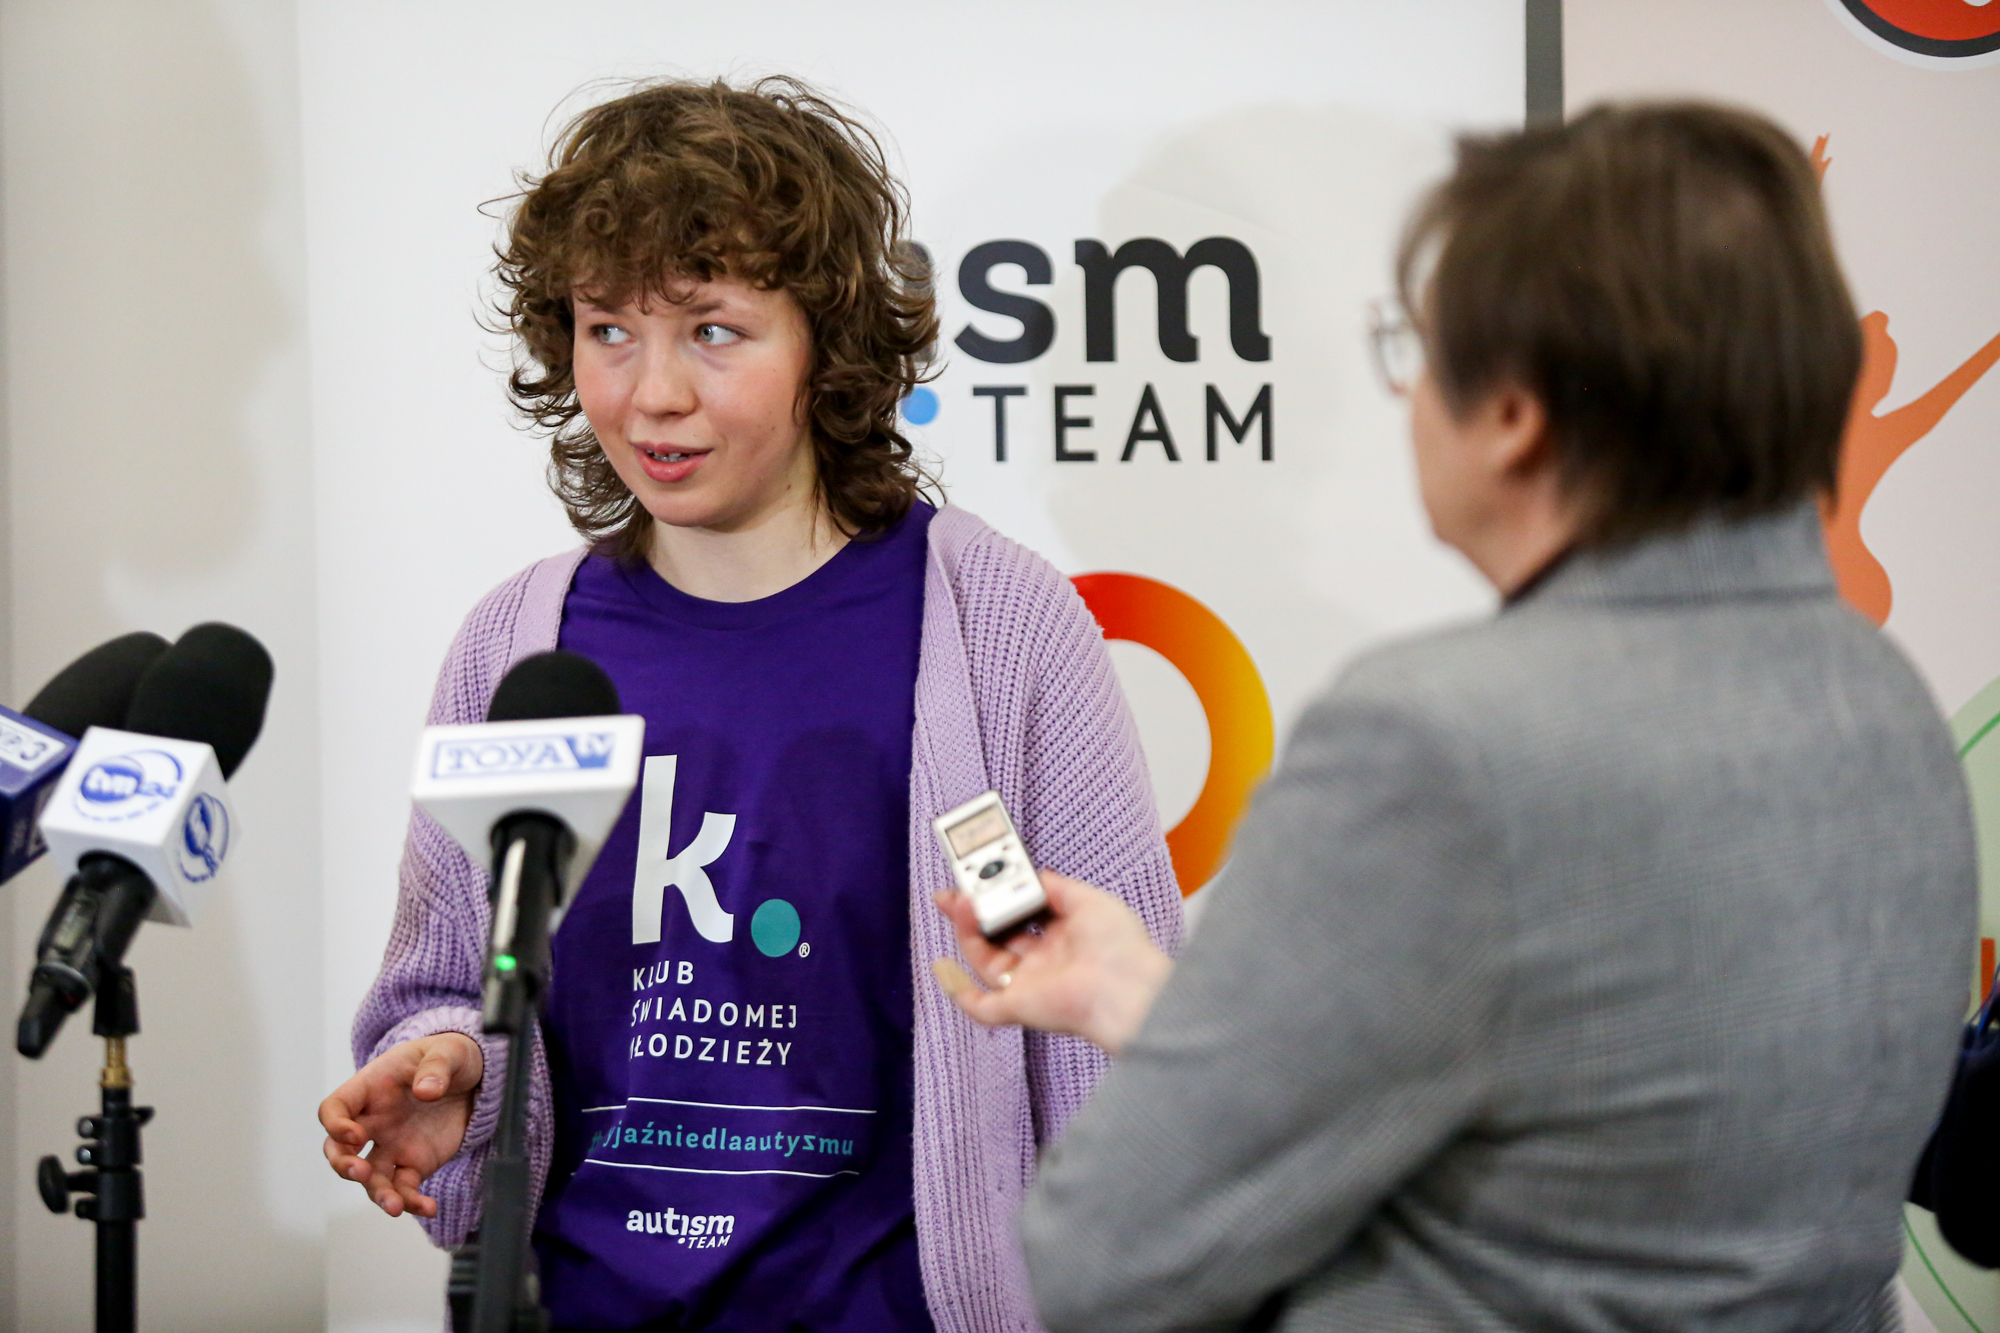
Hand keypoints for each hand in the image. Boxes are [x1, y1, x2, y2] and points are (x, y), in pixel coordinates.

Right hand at [320, 1032, 482, 1219]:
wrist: (474, 1077)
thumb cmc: (449, 1056)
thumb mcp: (448, 1051)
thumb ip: (436, 1066)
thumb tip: (426, 1090)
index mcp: (371, 1089)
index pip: (334, 1108)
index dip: (336, 1124)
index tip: (355, 1135)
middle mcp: (373, 1121)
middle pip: (340, 1149)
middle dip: (344, 1164)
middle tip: (361, 1173)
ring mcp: (391, 1145)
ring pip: (371, 1178)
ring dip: (378, 1194)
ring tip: (395, 1206)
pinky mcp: (414, 1163)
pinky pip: (405, 1188)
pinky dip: (413, 1201)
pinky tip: (428, 1208)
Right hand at [933, 870, 1172, 1055]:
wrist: (1127, 988)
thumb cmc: (1120, 947)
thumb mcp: (1089, 900)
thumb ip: (1056, 887)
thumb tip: (1033, 874)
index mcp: (1064, 939)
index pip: (1021, 916)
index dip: (1000, 899)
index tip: (982, 879)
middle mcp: (1045, 964)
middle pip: (998, 938)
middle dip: (972, 915)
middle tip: (952, 893)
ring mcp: (1030, 986)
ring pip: (985, 962)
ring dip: (968, 933)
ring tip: (959, 904)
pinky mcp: (1018, 1007)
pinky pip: (980, 1007)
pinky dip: (958, 991)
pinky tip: (944, 966)